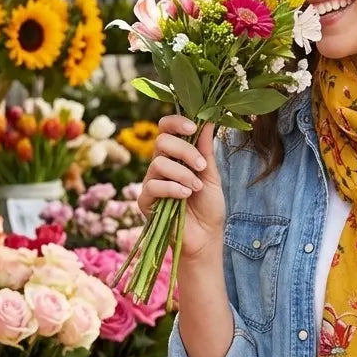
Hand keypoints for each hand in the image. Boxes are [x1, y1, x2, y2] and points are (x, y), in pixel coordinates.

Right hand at [139, 116, 225, 261]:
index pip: (165, 129)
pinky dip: (172, 188)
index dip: (176, 123)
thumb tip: (207, 120)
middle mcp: (160, 166)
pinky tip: (185, 196)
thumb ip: (205, 150)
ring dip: (182, 174)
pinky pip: (152, 185)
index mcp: (175, 156)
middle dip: (184, 151)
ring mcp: (151, 183)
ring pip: (158, 163)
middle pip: (161, 141)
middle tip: (201, 167)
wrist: (206, 237)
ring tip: (196, 188)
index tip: (192, 129)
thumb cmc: (209, 207)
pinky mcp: (145, 201)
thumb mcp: (211, 175)